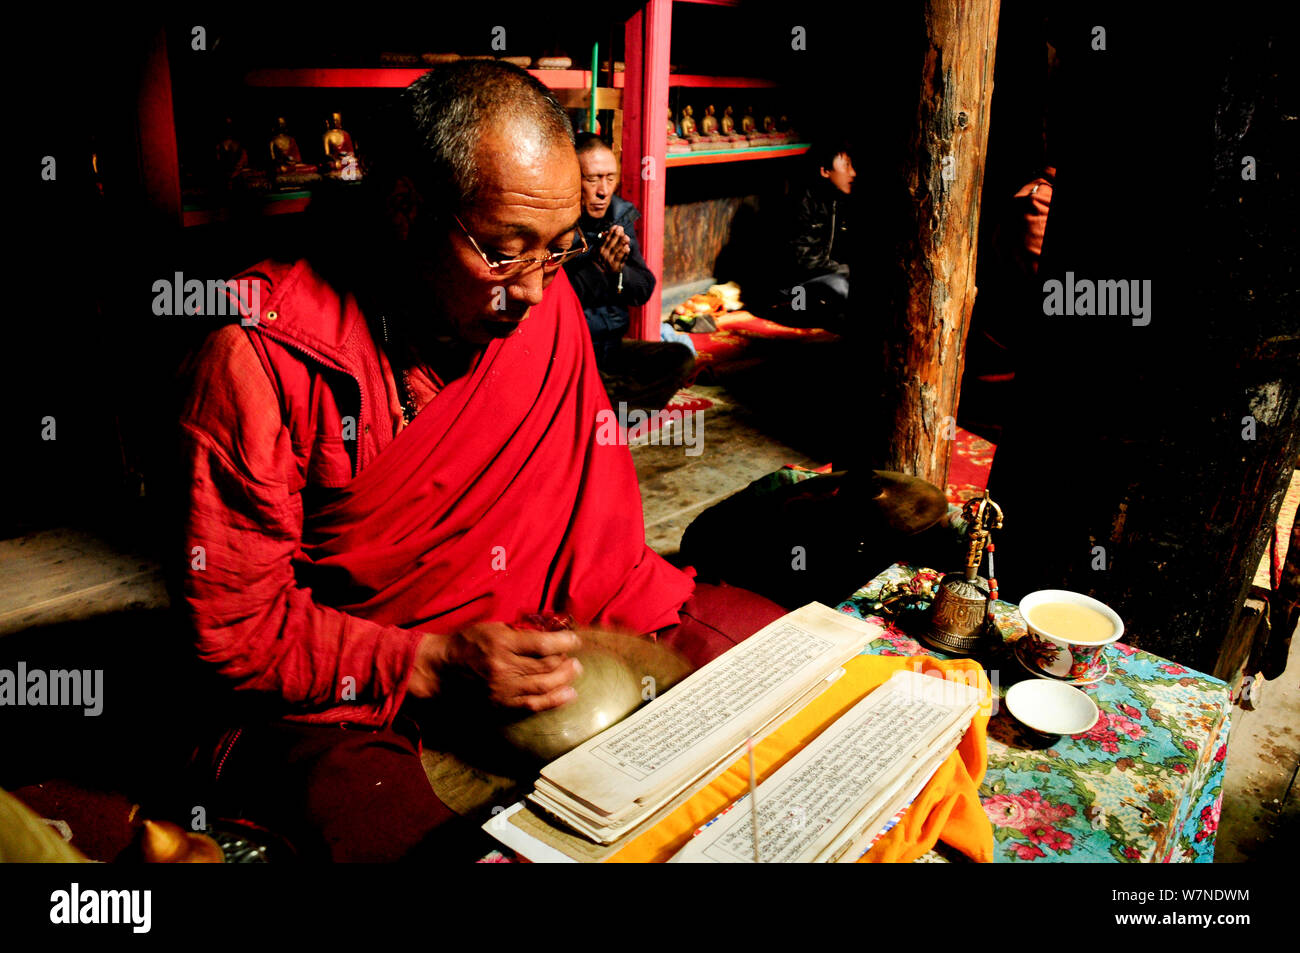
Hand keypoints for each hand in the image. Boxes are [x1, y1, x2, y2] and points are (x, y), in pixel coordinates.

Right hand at [408, 623, 581, 710]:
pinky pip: (532, 705)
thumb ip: (519, 631)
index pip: (542, 644)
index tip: (575, 640)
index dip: (564, 642)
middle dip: (567, 662)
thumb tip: (549, 633)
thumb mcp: (491, 627)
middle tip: (576, 660)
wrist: (440, 669)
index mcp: (501, 643)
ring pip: (543, 687)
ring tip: (575, 673)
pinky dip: (553, 700)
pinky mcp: (500, 704)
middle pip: (546, 667)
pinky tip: (567, 695)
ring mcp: (502, 689)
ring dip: (565, 680)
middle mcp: (503, 667)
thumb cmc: (466, 643)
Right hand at [597, 225, 631, 274]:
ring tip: (626, 237)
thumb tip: (607, 232)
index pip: (606, 239)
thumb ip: (605, 242)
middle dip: (616, 235)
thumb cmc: (606, 261)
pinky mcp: (615, 266)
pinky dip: (624, 252)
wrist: (608, 276)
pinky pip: (620, 257)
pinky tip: (627, 247)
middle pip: (611, 243)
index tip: (615, 226)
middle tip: (621, 228)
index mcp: (599, 250)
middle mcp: (603, 255)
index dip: (611, 232)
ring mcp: (608, 261)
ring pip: (616, 250)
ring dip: (621, 242)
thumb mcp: (603, 251)